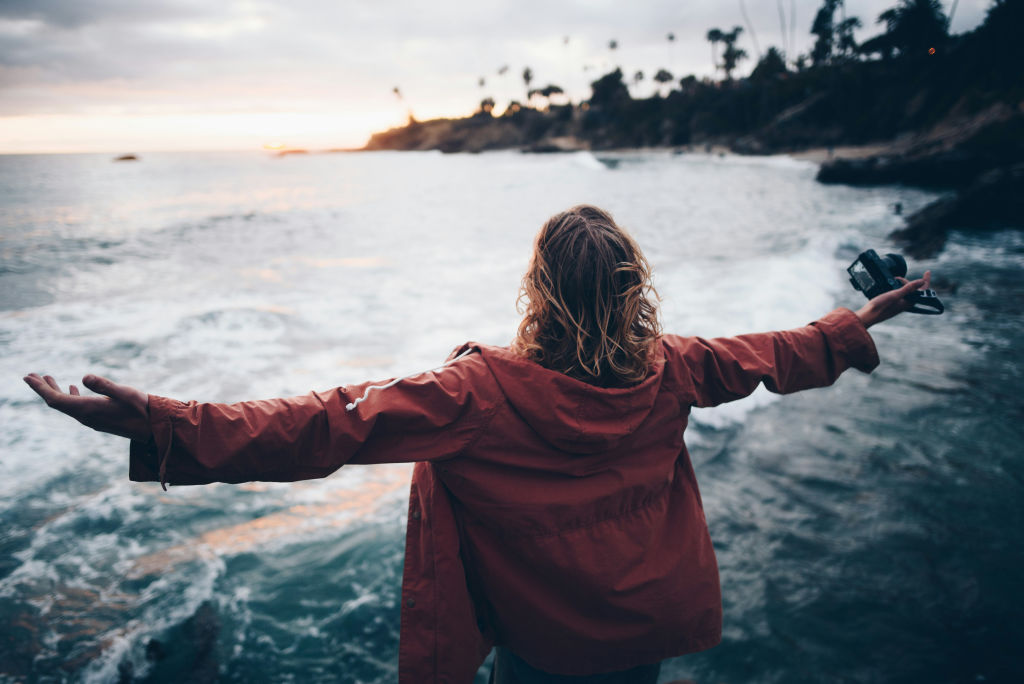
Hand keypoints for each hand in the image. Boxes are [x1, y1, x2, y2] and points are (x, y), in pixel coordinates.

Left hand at [23, 373, 150, 440]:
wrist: (154, 429)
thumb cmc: (143, 409)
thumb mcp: (125, 393)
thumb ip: (105, 385)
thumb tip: (83, 376)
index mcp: (89, 409)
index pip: (56, 400)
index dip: (40, 388)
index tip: (27, 377)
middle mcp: (86, 417)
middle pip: (57, 403)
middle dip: (43, 389)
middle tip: (29, 375)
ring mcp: (92, 419)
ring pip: (66, 405)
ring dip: (55, 391)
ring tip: (46, 378)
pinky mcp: (99, 419)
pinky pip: (77, 407)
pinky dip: (69, 396)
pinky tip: (72, 388)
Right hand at [855, 270, 931, 327]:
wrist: (867, 316)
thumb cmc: (880, 306)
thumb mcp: (895, 295)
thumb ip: (908, 288)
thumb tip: (922, 281)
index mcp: (909, 302)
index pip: (922, 290)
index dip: (926, 281)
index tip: (928, 272)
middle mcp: (905, 304)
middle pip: (913, 290)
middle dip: (907, 281)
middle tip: (897, 278)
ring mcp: (898, 304)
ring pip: (905, 291)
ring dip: (901, 284)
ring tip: (894, 280)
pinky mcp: (892, 304)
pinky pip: (898, 294)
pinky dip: (896, 287)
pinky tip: (889, 286)